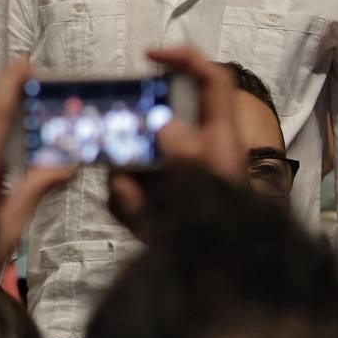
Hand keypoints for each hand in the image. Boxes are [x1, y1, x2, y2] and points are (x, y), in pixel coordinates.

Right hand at [109, 47, 243, 235]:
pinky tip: (138, 220)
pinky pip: (125, 192)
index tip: (149, 57)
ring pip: (133, 158)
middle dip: (130, 132)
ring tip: (137, 205)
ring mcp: (171, 176)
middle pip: (156, 119)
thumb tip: (163, 125)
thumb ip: (187, 156)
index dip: (184, 59)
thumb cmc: (224, 232)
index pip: (210, 81)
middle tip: (113, 140)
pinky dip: (126, 206)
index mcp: (219, 137)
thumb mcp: (208, 190)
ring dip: (126, 179)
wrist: (223, 280)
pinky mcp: (154, 202)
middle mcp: (193, 150)